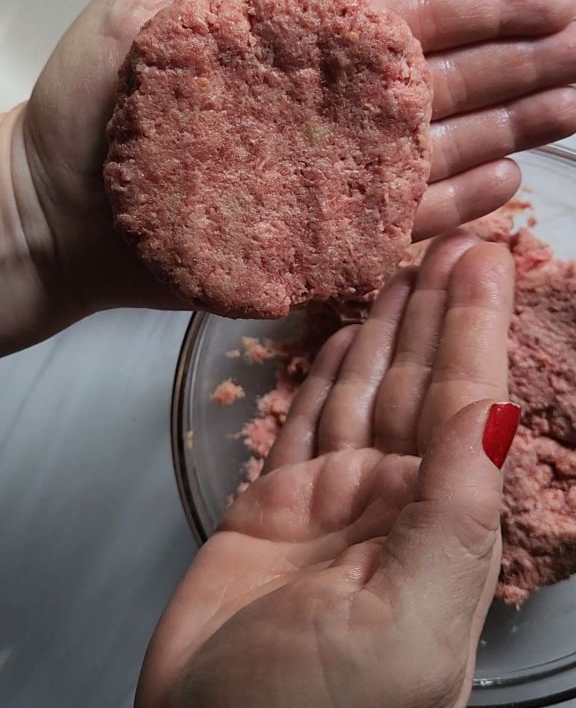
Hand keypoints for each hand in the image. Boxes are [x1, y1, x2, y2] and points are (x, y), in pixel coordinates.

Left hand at [3, 0, 575, 351]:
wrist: (52, 211)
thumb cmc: (91, 106)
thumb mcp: (149, 6)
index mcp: (305, 48)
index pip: (418, 19)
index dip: (491, 8)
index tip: (557, 1)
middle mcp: (335, 113)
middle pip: (452, 83)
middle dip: (528, 67)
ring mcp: (335, 179)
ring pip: (445, 149)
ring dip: (516, 129)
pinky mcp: (324, 239)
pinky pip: (407, 221)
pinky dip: (460, 205)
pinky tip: (509, 183)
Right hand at [135, 235, 517, 707]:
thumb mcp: (411, 618)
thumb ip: (452, 511)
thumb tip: (492, 412)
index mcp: (439, 525)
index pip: (465, 404)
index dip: (478, 329)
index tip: (488, 260)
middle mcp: (392, 503)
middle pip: (418, 385)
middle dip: (438, 312)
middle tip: (451, 238)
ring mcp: (332, 502)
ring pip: (365, 392)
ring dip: (389, 329)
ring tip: (404, 265)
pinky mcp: (274, 507)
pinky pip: (308, 421)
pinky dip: (328, 373)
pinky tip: (347, 334)